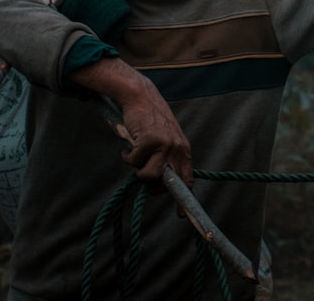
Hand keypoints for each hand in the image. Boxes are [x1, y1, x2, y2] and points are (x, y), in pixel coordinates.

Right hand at [67, 57, 193, 188]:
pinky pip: (133, 161)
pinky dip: (126, 155)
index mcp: (184, 150)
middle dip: (151, 185)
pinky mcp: (149, 140)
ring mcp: (164, 144)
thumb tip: (154, 187)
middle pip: (165, 183)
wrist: (141, 97)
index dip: (183, 200)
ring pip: (148, 175)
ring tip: (134, 155)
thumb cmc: (150, 121)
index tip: (179, 215)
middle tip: (141, 171)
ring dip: (137, 169)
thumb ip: (165, 160)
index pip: (187, 179)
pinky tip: (129, 144)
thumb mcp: (165, 140)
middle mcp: (177, 148)